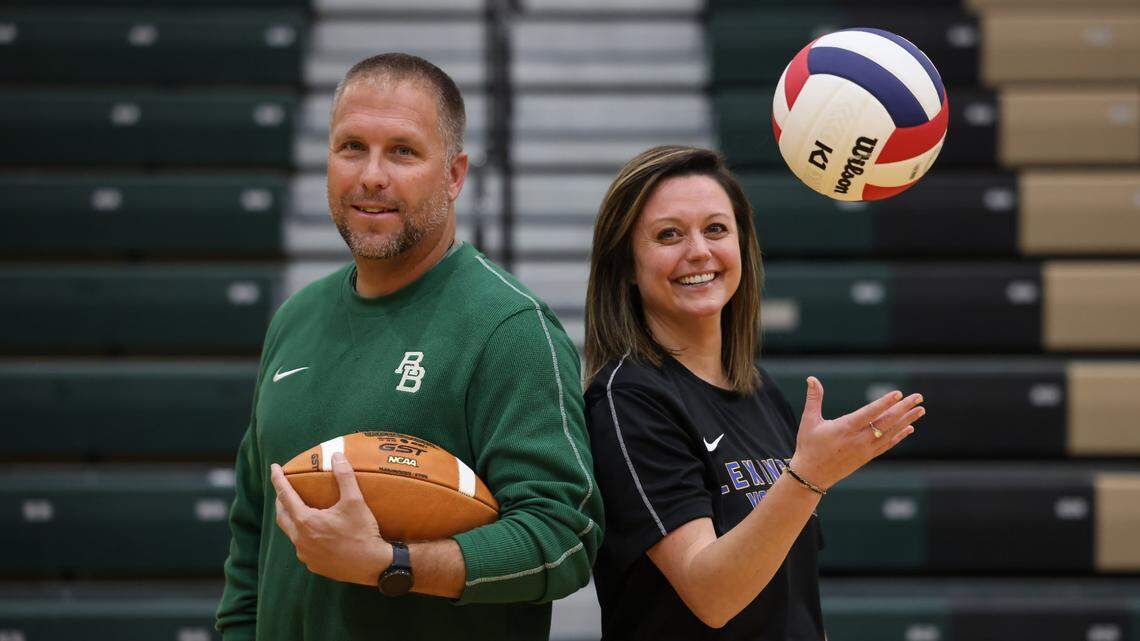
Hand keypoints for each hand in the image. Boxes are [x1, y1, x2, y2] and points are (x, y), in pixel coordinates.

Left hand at [270, 452, 390, 585]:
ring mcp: (306, 554)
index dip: (278, 480)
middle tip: (284, 490)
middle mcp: (300, 539)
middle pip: (282, 516)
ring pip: (291, 533)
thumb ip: (344, 476)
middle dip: (280, 501)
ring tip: (299, 510)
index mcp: (306, 521)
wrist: (372, 565)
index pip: (285, 495)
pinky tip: (315, 533)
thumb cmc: (362, 532)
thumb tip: (336, 455)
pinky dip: (303, 535)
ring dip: (291, 519)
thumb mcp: (355, 501)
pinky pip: (302, 547)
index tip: (273, 468)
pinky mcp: (314, 565)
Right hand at [788, 376, 924, 490]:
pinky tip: (910, 428)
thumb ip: (814, 398)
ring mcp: (865, 449)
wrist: (812, 475)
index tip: (898, 394)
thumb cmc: (809, 446)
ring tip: (921, 410)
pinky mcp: (867, 456)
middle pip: (886, 422)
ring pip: (891, 433)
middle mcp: (859, 439)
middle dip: (904, 408)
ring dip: (907, 420)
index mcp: (845, 428)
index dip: (884, 403)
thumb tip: (811, 378)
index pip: (870, 413)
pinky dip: (900, 436)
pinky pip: (887, 444)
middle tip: (918, 397)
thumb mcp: (809, 420)